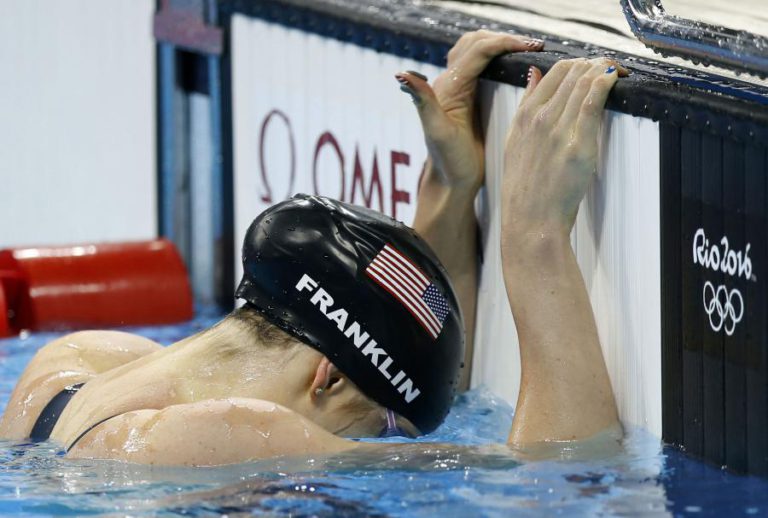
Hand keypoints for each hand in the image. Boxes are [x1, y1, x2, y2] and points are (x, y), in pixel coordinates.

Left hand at [397, 31, 543, 192]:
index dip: (504, 43)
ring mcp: (462, 91)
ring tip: (528, 49)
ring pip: (479, 53)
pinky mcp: (472, 100)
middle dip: (503, 39)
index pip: (477, 51)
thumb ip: (423, 101)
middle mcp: (452, 84)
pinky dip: (501, 59)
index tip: (532, 46)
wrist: (452, 184)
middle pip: (475, 43)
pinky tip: (517, 65)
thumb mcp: (438, 133)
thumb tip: (402, 74)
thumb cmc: (449, 163)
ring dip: (501, 45)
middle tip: (532, 45)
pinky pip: (485, 69)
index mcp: (448, 87)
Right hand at [501, 58, 627, 244]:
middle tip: (612, 69)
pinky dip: (607, 83)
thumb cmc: (524, 187)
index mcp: (524, 115)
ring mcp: (559, 130)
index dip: (579, 63)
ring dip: (606, 70)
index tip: (592, 68)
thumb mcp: (513, 140)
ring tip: (618, 73)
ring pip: (585, 82)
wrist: (529, 218)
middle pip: (573, 72)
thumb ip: (525, 104)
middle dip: (596, 64)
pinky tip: (616, 79)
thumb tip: (534, 74)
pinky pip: (593, 102)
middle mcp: (540, 118)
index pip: (555, 71)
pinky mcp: (578, 145)